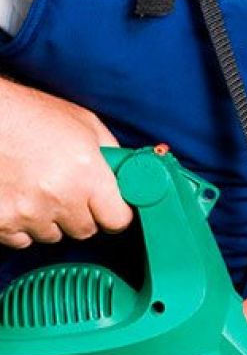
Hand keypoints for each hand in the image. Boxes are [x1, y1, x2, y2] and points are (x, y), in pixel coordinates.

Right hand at [0, 79, 132, 248]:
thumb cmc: (32, 114)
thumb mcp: (86, 125)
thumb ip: (111, 154)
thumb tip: (127, 175)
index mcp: (87, 174)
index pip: (118, 220)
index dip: (118, 213)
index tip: (115, 207)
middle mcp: (59, 198)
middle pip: (86, 230)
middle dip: (85, 213)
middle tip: (74, 189)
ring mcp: (27, 214)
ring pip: (54, 235)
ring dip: (54, 219)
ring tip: (43, 188)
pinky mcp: (0, 223)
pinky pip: (23, 239)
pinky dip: (25, 224)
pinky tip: (23, 197)